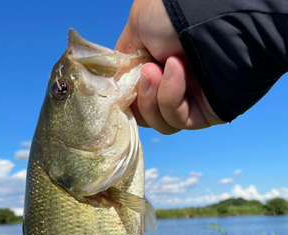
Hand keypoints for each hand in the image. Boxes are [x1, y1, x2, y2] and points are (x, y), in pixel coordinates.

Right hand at [115, 0, 224, 133]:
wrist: (215, 17)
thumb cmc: (177, 12)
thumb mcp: (137, 24)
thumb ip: (124, 57)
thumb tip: (119, 81)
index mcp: (157, 64)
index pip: (133, 95)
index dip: (124, 95)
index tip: (118, 87)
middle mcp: (173, 84)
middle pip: (143, 113)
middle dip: (138, 96)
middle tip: (147, 71)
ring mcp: (189, 100)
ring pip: (157, 122)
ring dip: (151, 99)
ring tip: (158, 70)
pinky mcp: (203, 114)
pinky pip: (176, 120)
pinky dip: (170, 97)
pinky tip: (176, 71)